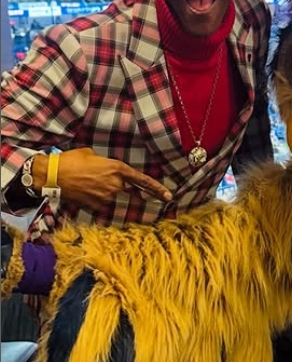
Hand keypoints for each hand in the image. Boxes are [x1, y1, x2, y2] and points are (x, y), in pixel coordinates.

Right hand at [31, 148, 171, 210]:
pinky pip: (101, 202)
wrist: (52, 175)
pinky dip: (94, 197)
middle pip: (124, 188)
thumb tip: (106, 170)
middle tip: (96, 178)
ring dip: (102, 190)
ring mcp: (107, 197)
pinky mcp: (97, 206)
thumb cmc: (71, 160)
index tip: (168, 196)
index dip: (156, 188)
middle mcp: (115, 184)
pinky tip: (82, 189)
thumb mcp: (92, 155)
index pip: (142, 180)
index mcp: (117, 169)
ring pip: (111, 195)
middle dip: (115, 185)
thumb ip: (106, 164)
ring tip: (85, 182)